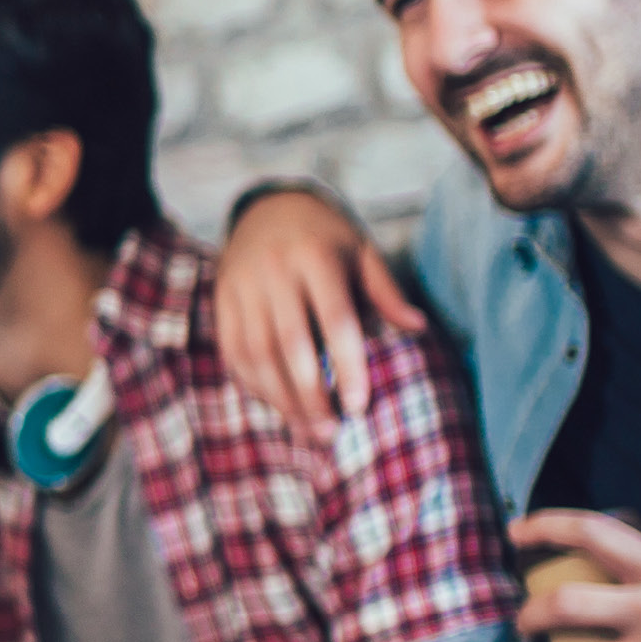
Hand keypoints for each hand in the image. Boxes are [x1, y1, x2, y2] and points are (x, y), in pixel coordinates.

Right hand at [213, 186, 426, 435]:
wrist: (266, 208)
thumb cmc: (326, 238)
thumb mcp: (362, 253)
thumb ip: (386, 292)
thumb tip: (418, 328)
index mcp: (315, 258)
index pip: (334, 320)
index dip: (347, 366)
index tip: (358, 406)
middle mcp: (273, 272)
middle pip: (290, 345)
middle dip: (311, 395)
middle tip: (332, 432)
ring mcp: (242, 287)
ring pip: (257, 355)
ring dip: (281, 399)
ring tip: (308, 431)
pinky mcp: (222, 301)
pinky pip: (233, 351)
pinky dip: (254, 385)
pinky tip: (278, 407)